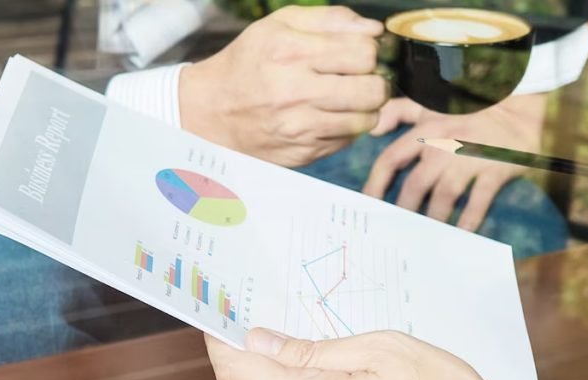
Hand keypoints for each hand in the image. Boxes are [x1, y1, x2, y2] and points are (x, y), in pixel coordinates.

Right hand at [179, 6, 388, 166]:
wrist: (211, 111)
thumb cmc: (249, 63)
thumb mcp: (279, 26)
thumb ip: (330, 20)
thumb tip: (374, 30)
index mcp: (290, 51)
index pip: (364, 53)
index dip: (371, 53)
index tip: (361, 56)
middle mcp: (295, 90)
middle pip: (373, 89)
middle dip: (376, 82)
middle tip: (364, 80)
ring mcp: (300, 126)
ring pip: (367, 119)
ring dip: (366, 108)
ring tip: (349, 99)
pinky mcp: (304, 151)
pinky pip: (348, 140)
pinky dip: (346, 128)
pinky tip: (329, 117)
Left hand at [365, 94, 546, 230]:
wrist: (518, 112)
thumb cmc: (470, 112)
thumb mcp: (431, 105)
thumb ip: (398, 112)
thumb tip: (372, 129)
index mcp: (426, 130)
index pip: (391, 159)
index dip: (376, 184)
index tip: (368, 205)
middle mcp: (444, 145)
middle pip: (415, 184)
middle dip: (404, 211)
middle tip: (398, 231)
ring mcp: (470, 158)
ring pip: (444, 195)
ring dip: (434, 218)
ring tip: (426, 238)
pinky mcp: (495, 168)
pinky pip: (480, 198)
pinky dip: (470, 218)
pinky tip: (461, 233)